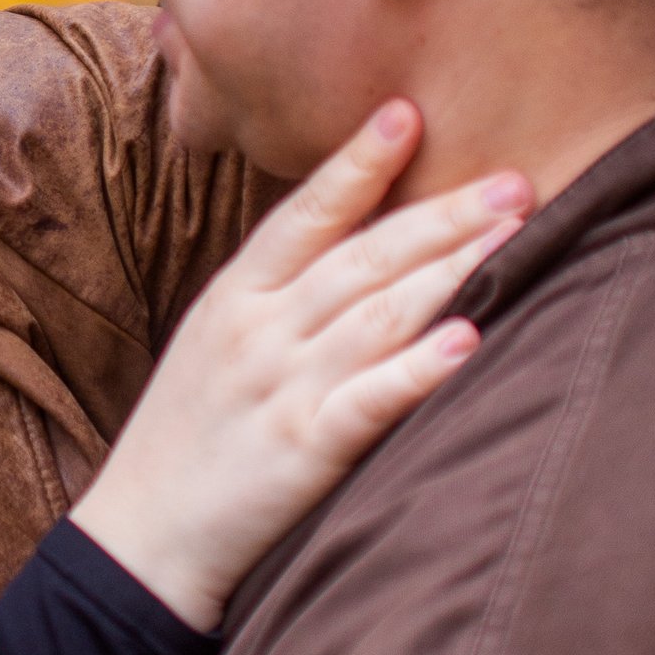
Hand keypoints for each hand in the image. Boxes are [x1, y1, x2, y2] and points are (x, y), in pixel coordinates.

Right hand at [69, 104, 526, 629]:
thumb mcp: (212, 345)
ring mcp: (281, 389)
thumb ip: (276, 296)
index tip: (407, 113)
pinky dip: (420, 370)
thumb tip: (355, 243)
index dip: (357, 164)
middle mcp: (259, 332)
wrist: (140, 541)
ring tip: (513, 230)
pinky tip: (469, 341)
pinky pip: (371, 402)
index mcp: (234, 299)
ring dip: (450, 269)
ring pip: (379, 315)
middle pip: (363, 258)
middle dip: (441, 213)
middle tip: (515, 175)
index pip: (304, 215)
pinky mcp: (303, 452)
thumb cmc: (187, 439)